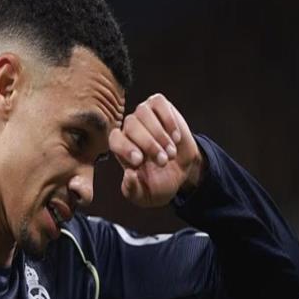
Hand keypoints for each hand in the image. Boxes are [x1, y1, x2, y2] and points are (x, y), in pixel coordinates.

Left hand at [109, 93, 203, 207]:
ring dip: (159, 133)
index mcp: (121, 148)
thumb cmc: (159, 183)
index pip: (114, 139)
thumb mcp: (144, 195)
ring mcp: (144, 115)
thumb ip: (132, 189)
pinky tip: (176, 137)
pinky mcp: (159, 107)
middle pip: (131, 125)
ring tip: (171, 152)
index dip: (125, 148)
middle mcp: (130, 129)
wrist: (183, 172)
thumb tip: (128, 175)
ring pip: (143, 112)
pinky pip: (158, 103)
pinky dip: (168, 119)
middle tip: (163, 161)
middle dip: (149, 144)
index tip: (139, 161)